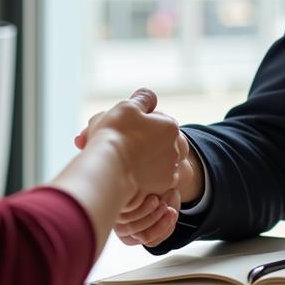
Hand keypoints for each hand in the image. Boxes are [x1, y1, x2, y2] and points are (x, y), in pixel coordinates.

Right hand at [77, 93, 204, 247]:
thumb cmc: (115, 134)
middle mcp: (176, 148)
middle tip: (123, 144)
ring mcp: (170, 169)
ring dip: (144, 160)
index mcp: (170, 126)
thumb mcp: (128, 106)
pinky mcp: (162, 188)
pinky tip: (129, 174)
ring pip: (156, 161)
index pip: (157, 122)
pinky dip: (144, 177)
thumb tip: (150, 97)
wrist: (108, 168)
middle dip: (144, 143)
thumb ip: (142, 99)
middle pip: (158, 142)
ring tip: (123, 160)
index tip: (124, 129)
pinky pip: (154, 179)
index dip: (139, 124)